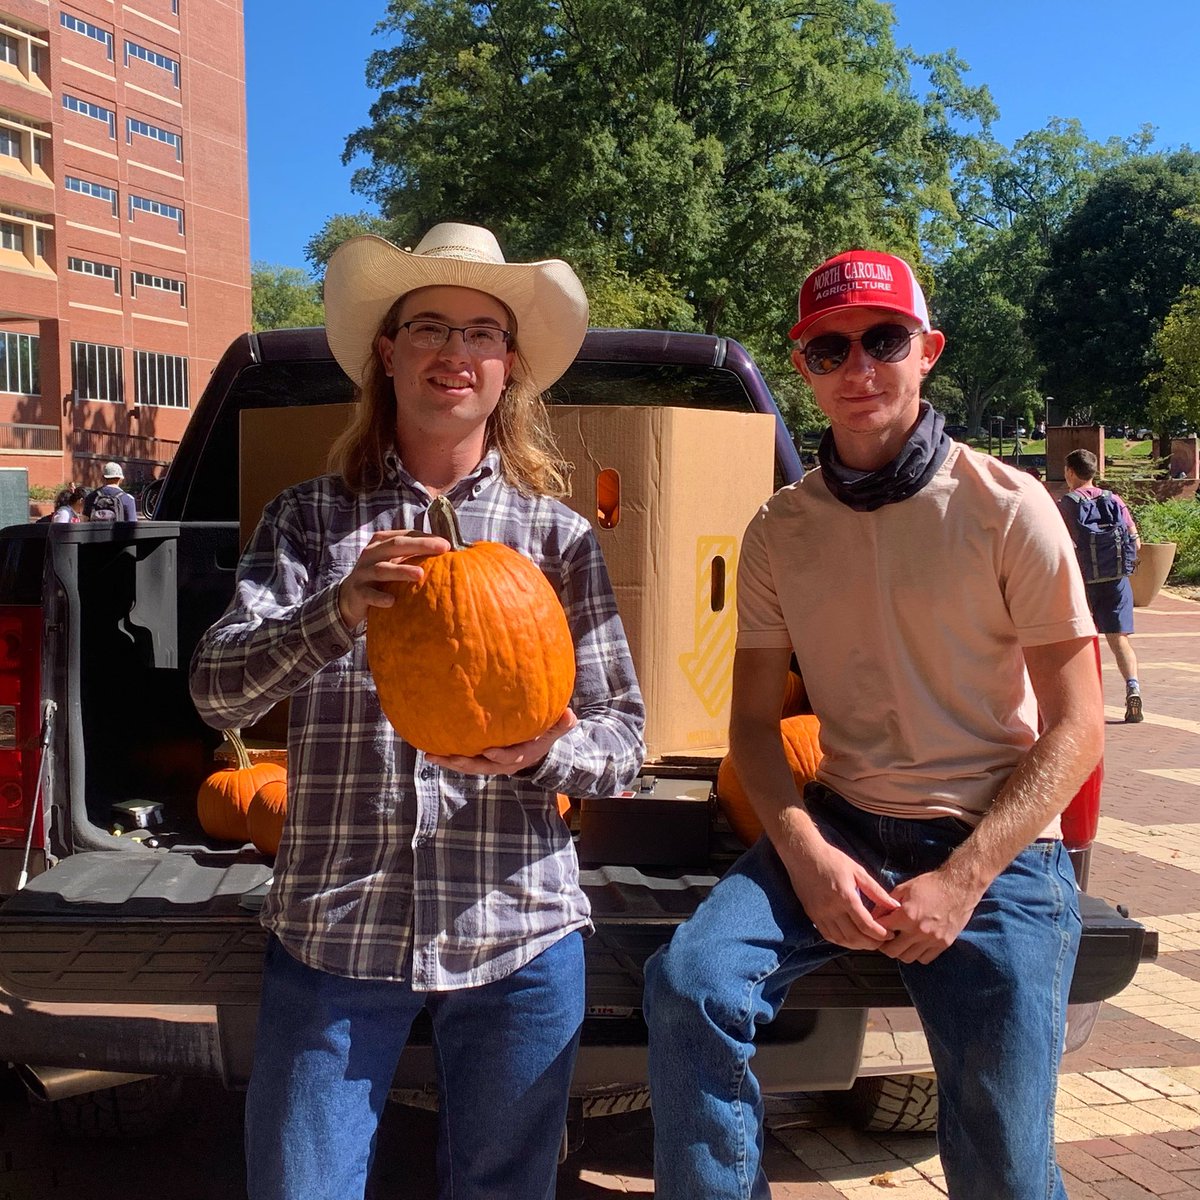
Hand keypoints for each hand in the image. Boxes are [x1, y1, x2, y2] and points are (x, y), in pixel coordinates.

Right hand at [338, 530, 449, 629]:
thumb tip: (449, 553)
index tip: (447, 544)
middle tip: (442, 548)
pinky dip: (380, 598)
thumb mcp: (394, 561)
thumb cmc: (381, 576)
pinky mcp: (357, 592)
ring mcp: (363, 572)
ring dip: (402, 571)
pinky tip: (392, 601)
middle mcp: (371, 553)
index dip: (426, 537)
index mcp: (382, 542)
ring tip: (420, 574)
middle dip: (420, 545)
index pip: (406, 535)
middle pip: (396, 545)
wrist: (349, 596)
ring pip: (383, 569)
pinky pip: (369, 595)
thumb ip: (414, 555)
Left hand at [425, 709, 578, 775]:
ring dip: (449, 761)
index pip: (508, 759)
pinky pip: (461, 758)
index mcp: (519, 757)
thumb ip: (560, 725)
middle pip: (480, 766)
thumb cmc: (542, 737)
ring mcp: (487, 763)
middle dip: (465, 762)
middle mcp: (500, 764)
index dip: (499, 756)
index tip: (489, 750)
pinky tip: (428, 747)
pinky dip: (447, 755)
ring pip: (467, 765)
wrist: (533, 750)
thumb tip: (570, 714)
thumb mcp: (554, 732)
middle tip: (449, 756)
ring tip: (429, 755)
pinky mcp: (477, 758)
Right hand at [778, 829, 898, 950]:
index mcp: (845, 897)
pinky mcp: (812, 915)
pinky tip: (850, 938)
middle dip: (871, 943)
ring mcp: (820, 914)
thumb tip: (894, 906)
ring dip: (857, 945)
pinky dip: (841, 941)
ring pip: (841, 940)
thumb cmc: (832, 859)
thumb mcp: (858, 871)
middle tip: (882, 942)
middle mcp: (831, 909)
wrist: (803, 854)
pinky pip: (828, 936)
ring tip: (868, 941)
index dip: (881, 934)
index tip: (891, 935)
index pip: (866, 925)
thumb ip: (876, 891)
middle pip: (854, 937)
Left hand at [877, 869, 981, 963]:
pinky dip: (917, 954)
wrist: (959, 886)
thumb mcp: (903, 889)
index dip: (874, 927)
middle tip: (885, 937)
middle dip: (884, 944)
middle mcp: (919, 931)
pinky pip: (924, 959)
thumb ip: (886, 903)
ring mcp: (932, 940)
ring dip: (901, 951)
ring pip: (907, 958)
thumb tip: (874, 915)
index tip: (875, 926)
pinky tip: (916, 943)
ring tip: (901, 940)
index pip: (881, 929)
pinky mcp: (944, 944)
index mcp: (907, 915)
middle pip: (892, 951)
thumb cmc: (931, 884)